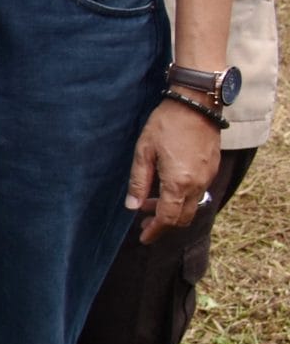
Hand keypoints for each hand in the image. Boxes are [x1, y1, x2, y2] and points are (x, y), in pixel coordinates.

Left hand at [126, 98, 218, 240]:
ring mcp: (208, 177)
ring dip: (173, 211)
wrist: (196, 105)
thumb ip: (138, 182)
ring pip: (192, 206)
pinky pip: (199, 193)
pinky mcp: (212, 169)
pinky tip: (167, 189)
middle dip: (163, 224)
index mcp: (179, 183)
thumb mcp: (143, 152)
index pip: (167, 218)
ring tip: (150, 203)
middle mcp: (197, 184)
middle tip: (144, 223)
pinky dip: (183, 199)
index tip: (143, 238)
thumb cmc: (165, 125)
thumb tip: (132, 207)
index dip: (154, 231)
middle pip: (183, 217)